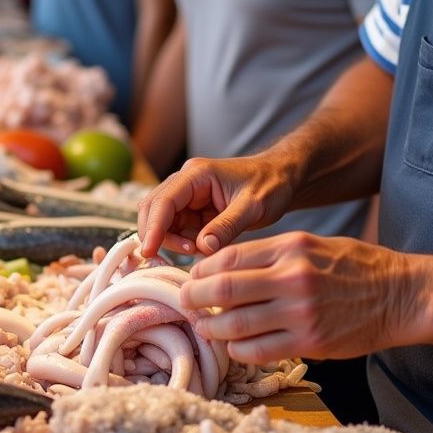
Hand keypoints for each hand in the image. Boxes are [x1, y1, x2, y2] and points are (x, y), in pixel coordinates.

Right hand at [137, 153, 294, 258]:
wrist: (283, 179)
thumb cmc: (271, 184)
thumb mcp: (253, 206)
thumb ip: (227, 226)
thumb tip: (201, 247)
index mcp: (196, 175)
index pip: (164, 200)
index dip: (153, 227)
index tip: (149, 251)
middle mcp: (186, 183)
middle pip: (154, 209)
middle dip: (157, 235)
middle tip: (170, 258)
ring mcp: (188, 197)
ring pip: (162, 222)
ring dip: (171, 241)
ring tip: (196, 251)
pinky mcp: (194, 211)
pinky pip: (177, 230)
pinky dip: (181, 243)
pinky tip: (200, 249)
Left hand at [181, 230, 413, 363]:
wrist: (402, 295)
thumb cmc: (357, 267)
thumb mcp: (314, 244)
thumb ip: (273, 255)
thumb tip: (226, 266)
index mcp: (291, 248)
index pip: (228, 256)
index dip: (201, 269)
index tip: (193, 276)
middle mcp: (293, 278)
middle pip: (222, 289)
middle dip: (194, 297)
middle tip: (185, 303)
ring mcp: (301, 313)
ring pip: (235, 325)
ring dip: (212, 328)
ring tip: (205, 327)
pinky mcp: (310, 342)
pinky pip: (258, 350)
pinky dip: (238, 350)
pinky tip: (235, 345)